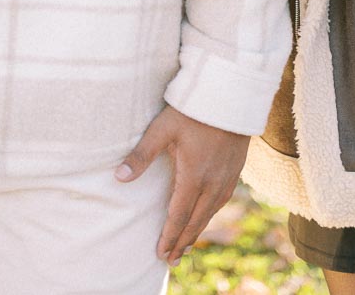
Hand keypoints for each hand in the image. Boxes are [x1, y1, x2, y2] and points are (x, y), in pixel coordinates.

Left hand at [114, 104, 248, 265]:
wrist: (230, 93)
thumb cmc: (193, 109)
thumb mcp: (163, 128)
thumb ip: (142, 154)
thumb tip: (119, 177)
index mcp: (194, 176)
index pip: (179, 215)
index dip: (169, 236)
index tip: (160, 254)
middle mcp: (214, 182)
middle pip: (196, 220)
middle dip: (182, 242)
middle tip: (171, 260)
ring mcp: (227, 177)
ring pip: (211, 212)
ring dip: (197, 231)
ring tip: (186, 245)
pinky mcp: (236, 168)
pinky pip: (222, 200)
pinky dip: (210, 214)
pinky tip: (206, 214)